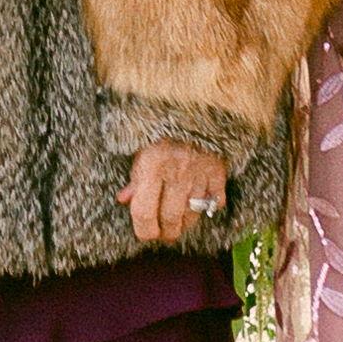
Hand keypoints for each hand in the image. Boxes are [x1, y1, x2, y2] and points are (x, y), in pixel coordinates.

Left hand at [125, 136, 230, 251]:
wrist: (195, 106)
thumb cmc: (162, 130)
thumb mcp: (142, 150)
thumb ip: (135, 178)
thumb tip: (124, 200)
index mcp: (151, 166)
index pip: (144, 212)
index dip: (144, 230)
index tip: (146, 235)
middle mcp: (175, 172)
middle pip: (171, 218)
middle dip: (166, 233)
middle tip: (164, 234)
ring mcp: (199, 174)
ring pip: (192, 214)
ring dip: (184, 225)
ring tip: (178, 225)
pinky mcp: (218, 172)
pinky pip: (215, 202)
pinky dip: (208, 208)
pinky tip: (200, 206)